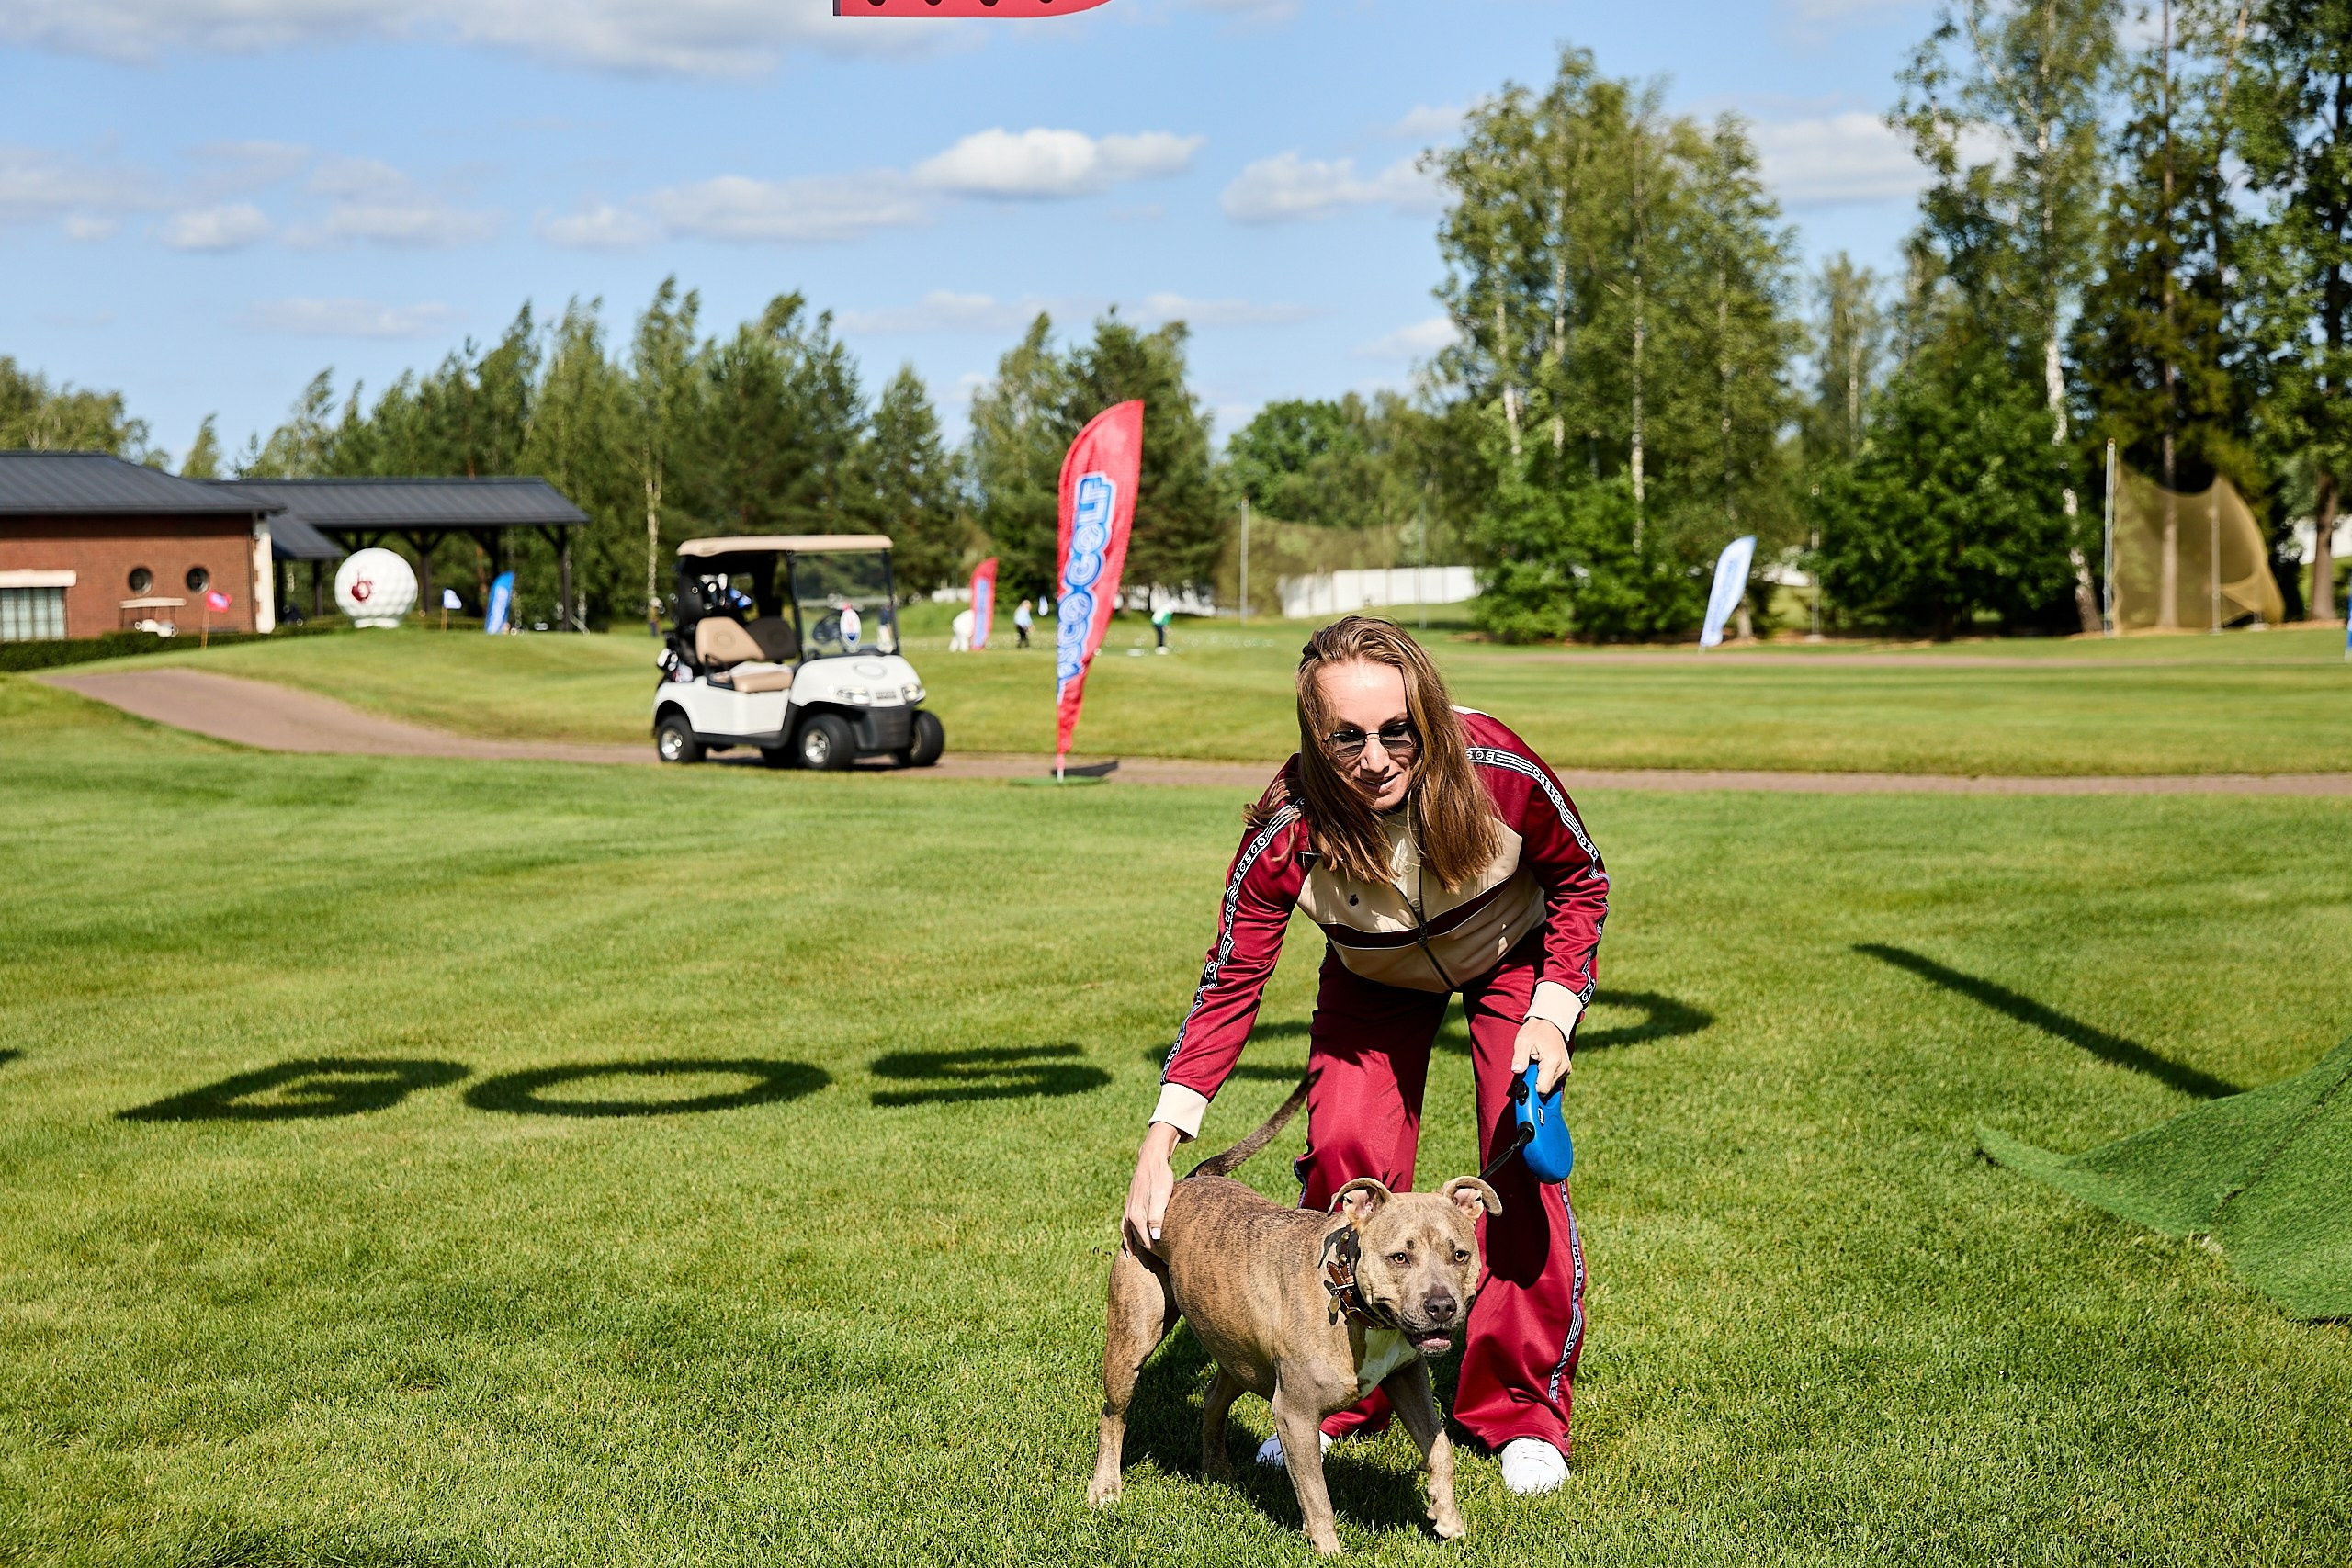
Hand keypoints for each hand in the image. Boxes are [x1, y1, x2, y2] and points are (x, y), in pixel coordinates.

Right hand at [1123, 1122, 1182, 1256]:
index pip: (1146, 1242)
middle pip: (1137, 1240)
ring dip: (1132, 1246)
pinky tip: (1130, 1239)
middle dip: (1146, 1253)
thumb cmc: (1160, 1177)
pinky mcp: (1130, 1205)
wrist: (1151, 1159)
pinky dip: (1127, 1235)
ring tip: (1136, 1259)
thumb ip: (1157, 1218)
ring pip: (1128, 1234)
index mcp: (1137, 1216)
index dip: (1156, 1253)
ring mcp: (1128, 1210)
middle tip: (1158, 1265)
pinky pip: (1125, 1225)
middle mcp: (1130, 1215)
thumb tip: (1155, 1238)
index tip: (1166, 1262)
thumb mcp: (1162, 1197)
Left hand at [1510, 1018, 1571, 1094]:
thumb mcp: (1522, 1042)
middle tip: (1529, 1068)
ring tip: (1536, 1063)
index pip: (1542, 1089)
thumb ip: (1519, 1058)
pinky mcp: (1566, 1069)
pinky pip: (1553, 1080)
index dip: (1531, 1087)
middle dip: (1535, 1082)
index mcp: (1553, 1062)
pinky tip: (1541, 1065)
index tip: (1525, 1079)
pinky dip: (1545, 1075)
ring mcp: (1566, 1069)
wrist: (1549, 1022)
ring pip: (1550, 1086)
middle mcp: (1563, 1068)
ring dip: (1540, 1078)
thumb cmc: (1535, 1031)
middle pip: (1546, 1089)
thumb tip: (1516, 1071)